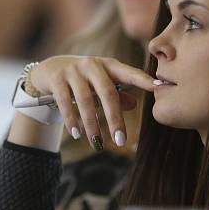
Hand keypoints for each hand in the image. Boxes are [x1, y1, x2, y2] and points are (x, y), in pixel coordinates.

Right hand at [29, 56, 154, 148]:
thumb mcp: (101, 84)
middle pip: (108, 92)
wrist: (49, 69)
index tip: (159, 87)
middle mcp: (92, 65)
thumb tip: (135, 105)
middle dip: (115, 118)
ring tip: (97, 144)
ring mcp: (73, 70)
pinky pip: (65, 102)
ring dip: (92, 124)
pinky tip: (77, 134)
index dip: (144, 79)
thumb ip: (118, 93)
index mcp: (109, 65)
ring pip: (86, 100)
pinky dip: (71, 120)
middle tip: (121, 141)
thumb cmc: (83, 79)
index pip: (129, 72)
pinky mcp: (57, 78)